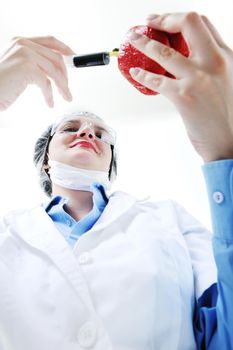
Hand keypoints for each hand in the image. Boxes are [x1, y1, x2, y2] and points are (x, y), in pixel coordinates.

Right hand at [0, 36, 74, 109]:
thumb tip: (58, 69)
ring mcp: (25, 54)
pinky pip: (46, 82)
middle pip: (56, 57)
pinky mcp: (26, 67)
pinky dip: (50, 95)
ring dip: (62, 86)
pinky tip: (49, 103)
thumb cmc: (1, 85)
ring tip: (65, 97)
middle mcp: (23, 44)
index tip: (74, 59)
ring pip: (54, 70)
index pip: (50, 41)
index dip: (65, 49)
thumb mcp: (19, 69)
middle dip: (65, 75)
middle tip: (67, 89)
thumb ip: (35, 63)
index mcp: (21, 41)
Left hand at [129, 12, 232, 161]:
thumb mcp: (226, 80)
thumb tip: (189, 57)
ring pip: (165, 51)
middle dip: (163, 18)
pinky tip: (136, 73)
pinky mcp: (184, 97)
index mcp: (225, 56)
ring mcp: (198, 79)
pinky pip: (157, 80)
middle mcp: (214, 62)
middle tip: (149, 22)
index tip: (165, 20)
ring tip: (133, 39)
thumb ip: (211, 65)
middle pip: (188, 23)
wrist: (228, 142)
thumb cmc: (224, 115)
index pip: (202, 24)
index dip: (179, 17)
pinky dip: (142, 75)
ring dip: (144, 43)